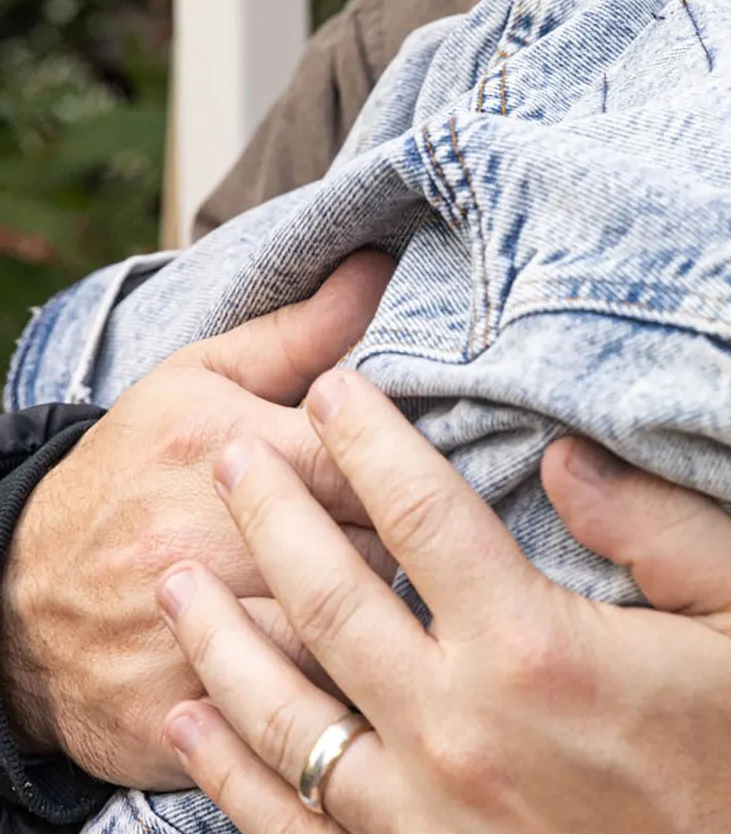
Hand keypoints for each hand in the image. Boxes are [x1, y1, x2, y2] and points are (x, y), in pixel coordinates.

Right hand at [0, 253, 393, 786]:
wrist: (12, 598)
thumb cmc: (129, 473)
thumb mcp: (198, 380)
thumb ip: (301, 332)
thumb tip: (381, 269)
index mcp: (217, 448)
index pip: (354, 458)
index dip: (402, 470)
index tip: (430, 476)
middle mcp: (201, 543)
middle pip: (359, 553)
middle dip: (403, 555)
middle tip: (431, 554)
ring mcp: (185, 636)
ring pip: (334, 646)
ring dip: (380, 635)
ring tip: (407, 618)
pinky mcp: (175, 717)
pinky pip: (282, 719)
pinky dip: (324, 704)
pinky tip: (355, 688)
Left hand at [157, 368, 730, 833]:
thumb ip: (660, 522)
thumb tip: (560, 453)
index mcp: (537, 647)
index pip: (421, 514)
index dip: (369, 442)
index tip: (335, 389)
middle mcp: (459, 729)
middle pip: (329, 599)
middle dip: (269, 515)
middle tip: (229, 452)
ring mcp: (423, 815)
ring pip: (285, 713)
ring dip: (220, 636)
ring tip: (176, 575)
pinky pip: (291, 824)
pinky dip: (226, 772)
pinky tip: (186, 725)